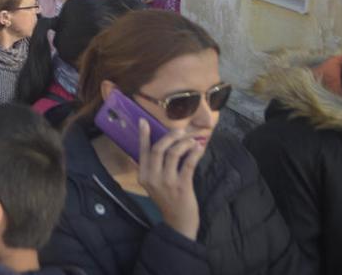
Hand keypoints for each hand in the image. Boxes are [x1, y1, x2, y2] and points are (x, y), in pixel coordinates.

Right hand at [137, 120, 204, 240]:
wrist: (178, 221)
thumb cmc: (167, 199)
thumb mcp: (153, 184)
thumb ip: (153, 167)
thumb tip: (160, 144)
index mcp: (143, 176)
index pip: (143, 151)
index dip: (144, 135)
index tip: (144, 121)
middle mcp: (152, 178)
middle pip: (159, 149)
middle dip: (170, 136)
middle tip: (181, 131)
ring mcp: (167, 182)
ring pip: (174, 154)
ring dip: (185, 143)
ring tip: (193, 141)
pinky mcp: (182, 186)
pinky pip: (188, 163)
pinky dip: (194, 153)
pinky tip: (199, 149)